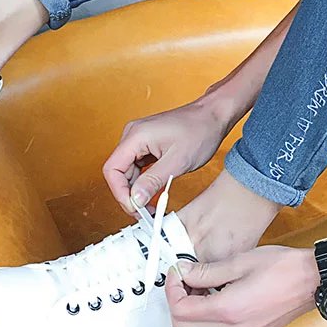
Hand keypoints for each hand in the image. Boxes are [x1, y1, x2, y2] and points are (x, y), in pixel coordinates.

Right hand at [103, 98, 233, 213]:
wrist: (214, 115)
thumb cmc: (200, 130)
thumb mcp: (177, 162)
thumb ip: (152, 181)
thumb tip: (135, 199)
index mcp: (135, 136)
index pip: (112, 170)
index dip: (120, 192)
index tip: (134, 207)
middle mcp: (133, 135)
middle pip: (118, 172)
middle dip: (129, 194)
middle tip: (144, 211)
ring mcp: (140, 139)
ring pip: (128, 171)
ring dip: (137, 190)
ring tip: (151, 205)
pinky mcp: (147, 144)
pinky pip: (138, 166)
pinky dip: (144, 181)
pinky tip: (154, 192)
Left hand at [166, 246, 319, 326]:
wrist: (315, 281)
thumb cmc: (283, 267)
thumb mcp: (239, 262)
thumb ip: (206, 271)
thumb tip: (183, 272)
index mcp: (227, 311)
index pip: (180, 311)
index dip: (172, 289)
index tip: (178, 271)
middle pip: (185, 326)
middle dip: (179, 300)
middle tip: (186, 278)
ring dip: (195, 309)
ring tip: (204, 283)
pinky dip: (211, 315)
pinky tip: (220, 294)